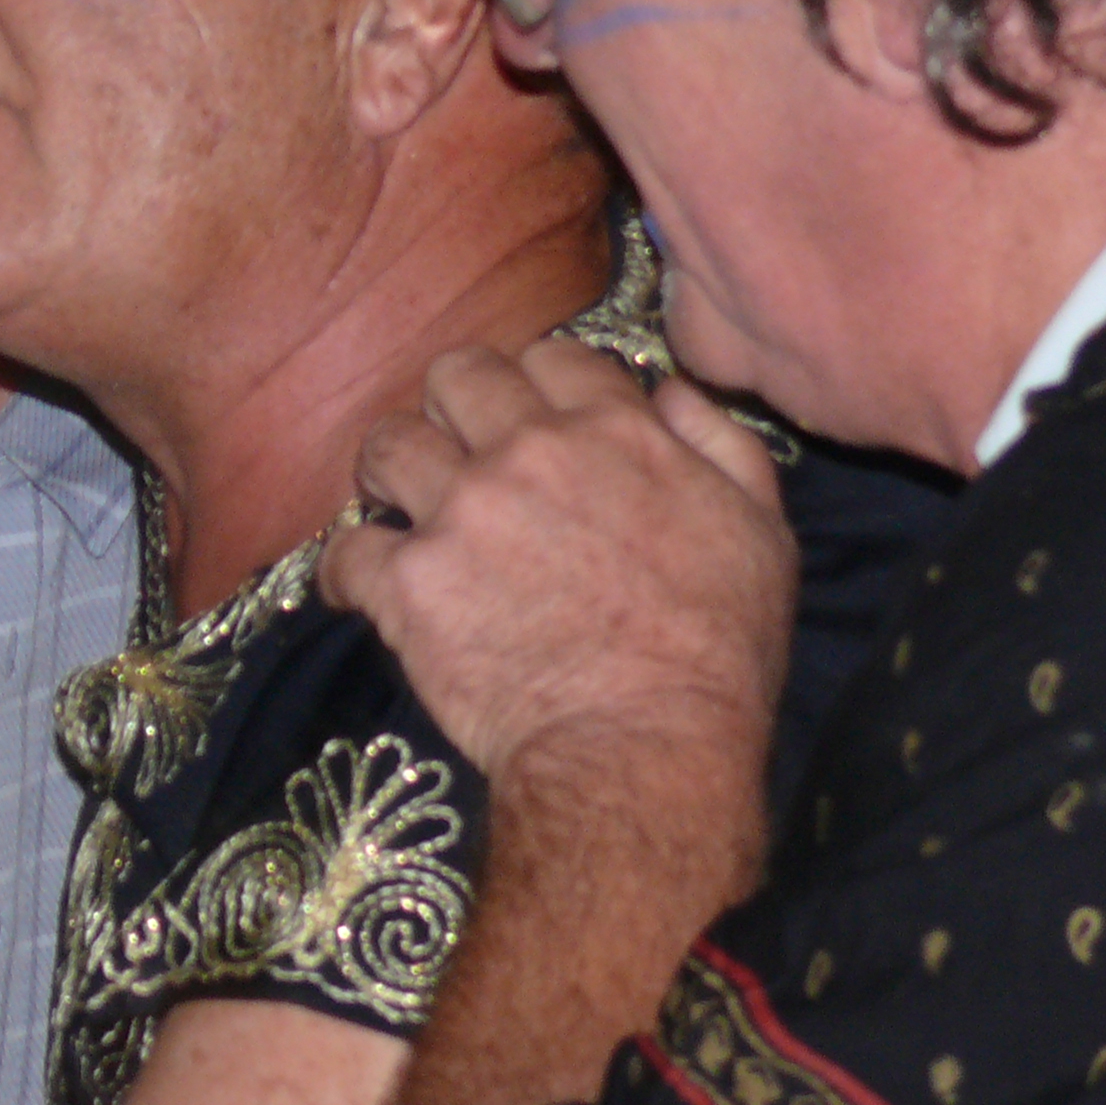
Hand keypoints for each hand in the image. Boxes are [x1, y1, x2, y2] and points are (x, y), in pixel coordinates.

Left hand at [320, 340, 795, 787]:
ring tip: (399, 507)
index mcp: (611, 431)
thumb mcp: (759, 530)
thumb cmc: (718, 651)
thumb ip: (718, 442)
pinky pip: (346, 549)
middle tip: (459, 456)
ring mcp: (461, 513)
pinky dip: (348, 568)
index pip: (549, 356)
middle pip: (457, 374)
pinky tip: (362, 585)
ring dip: (391, 472)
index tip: (531, 424)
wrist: (647, 748)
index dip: (537, 386)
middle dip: (455, 408)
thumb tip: (665, 391)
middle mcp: (527, 452)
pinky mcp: (409, 582)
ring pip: (387, 443)